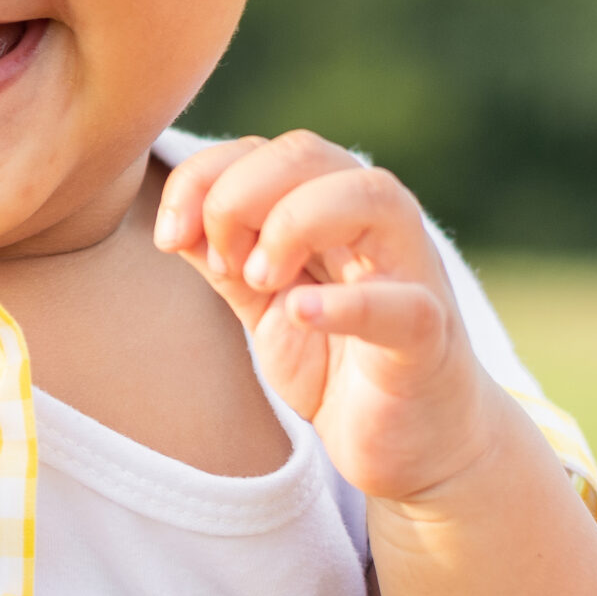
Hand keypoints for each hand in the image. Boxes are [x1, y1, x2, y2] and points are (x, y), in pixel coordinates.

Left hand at [154, 131, 501, 505]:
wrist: (411, 445)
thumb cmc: (336, 361)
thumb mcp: (262, 305)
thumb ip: (223, 259)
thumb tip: (173, 223)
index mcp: (329, 205)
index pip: (261, 150)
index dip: (201, 178)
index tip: (167, 237)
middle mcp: (375, 222)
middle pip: (306, 153)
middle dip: (237, 196)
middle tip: (220, 265)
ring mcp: (411, 272)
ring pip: (370, 196)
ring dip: (293, 225)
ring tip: (260, 283)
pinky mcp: (429, 337)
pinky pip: (402, 305)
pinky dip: (347, 303)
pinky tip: (300, 311)